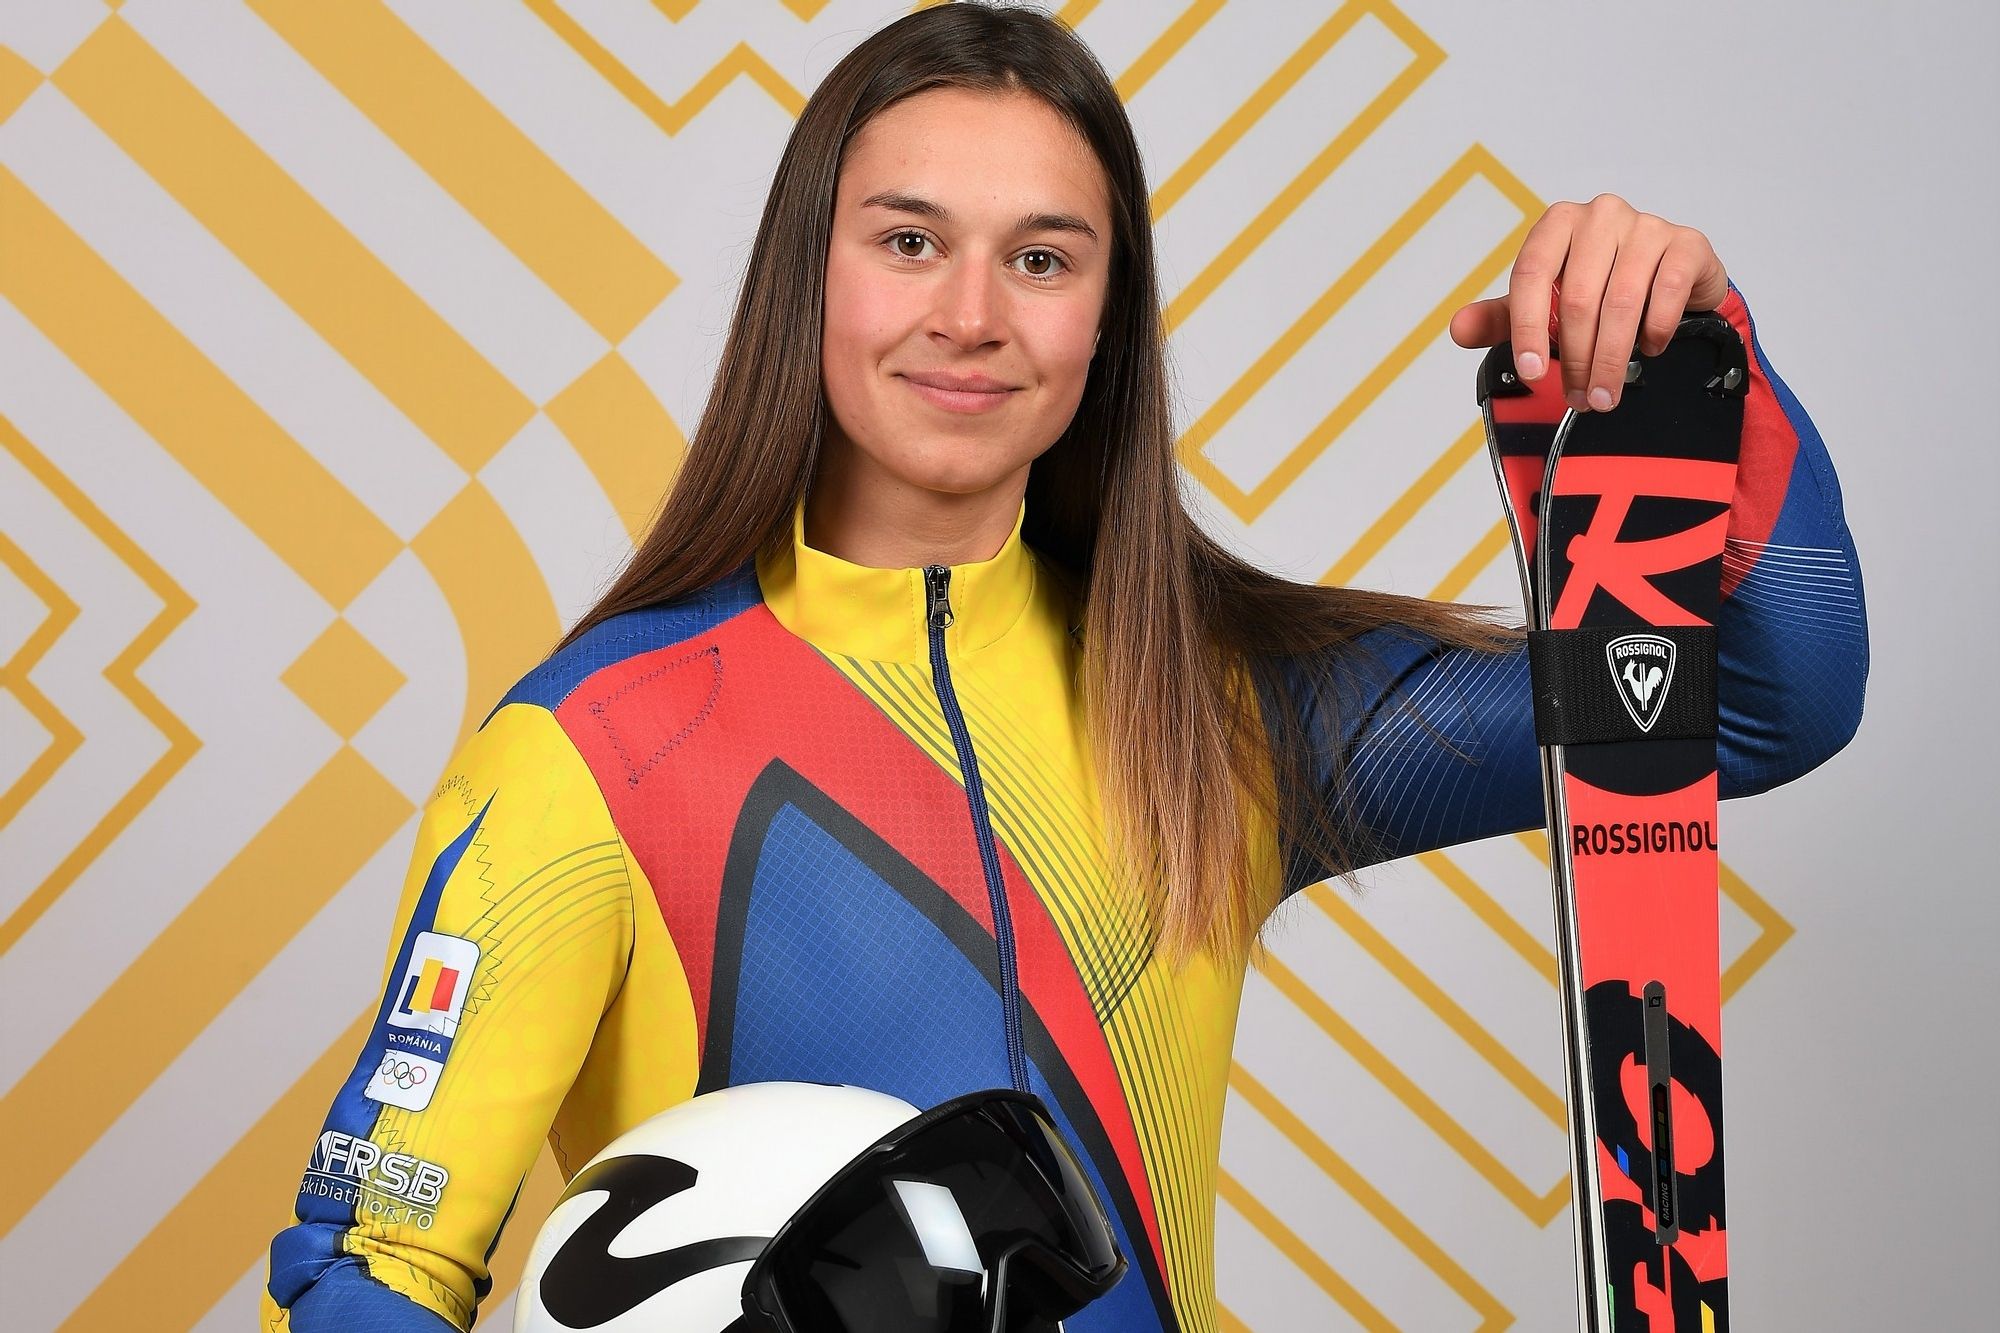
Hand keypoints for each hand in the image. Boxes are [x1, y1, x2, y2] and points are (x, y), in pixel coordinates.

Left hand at [1448, 194, 1729, 411]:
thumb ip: (1502, 318)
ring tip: (1605, 394)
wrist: (1669, 277)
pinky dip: (1655, 331)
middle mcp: (1600, 215)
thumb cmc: (1598, 288)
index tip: (1532, 372)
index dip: (1527, 329)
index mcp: (1557, 224)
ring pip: (1621, 302)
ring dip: (1611, 359)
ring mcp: (1646, 225)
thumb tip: (1459, 329)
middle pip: (1577, 297)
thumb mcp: (1544, 305)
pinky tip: (1650, 350)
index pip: (1530, 275)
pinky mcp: (1686, 243)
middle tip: (1578, 398)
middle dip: (1575, 358)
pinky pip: (1667, 293)